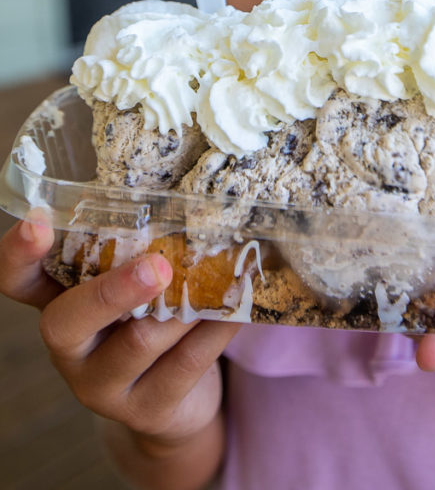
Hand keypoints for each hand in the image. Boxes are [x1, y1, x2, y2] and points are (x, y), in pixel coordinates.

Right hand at [0, 212, 239, 441]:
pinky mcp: (146, 409)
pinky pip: (184, 365)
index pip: (18, 281)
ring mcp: (102, 386)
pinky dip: (215, 331)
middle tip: (158, 266)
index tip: (38, 223)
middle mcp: (70, 348)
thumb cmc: (148, 319)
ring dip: (184, 305)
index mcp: (58, 303)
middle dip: (113, 292)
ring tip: (218, 277)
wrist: (174, 402)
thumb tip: (185, 200)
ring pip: (140, 340)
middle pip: (68, 322)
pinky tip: (237, 309)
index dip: (20, 254)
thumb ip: (138, 254)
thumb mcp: (131, 287)